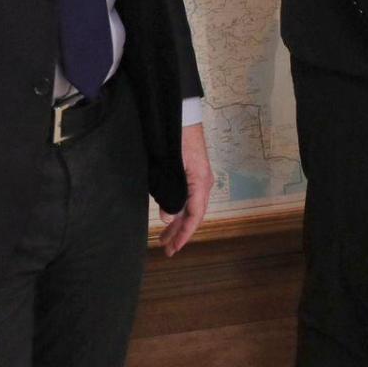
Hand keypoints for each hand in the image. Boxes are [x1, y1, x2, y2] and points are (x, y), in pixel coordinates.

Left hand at [158, 122, 211, 255]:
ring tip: (164, 237)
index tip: (174, 248)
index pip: (195, 216)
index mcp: (201, 184)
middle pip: (192, 215)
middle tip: (166, 250)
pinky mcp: (192, 173)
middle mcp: (203, 184)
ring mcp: (198, 178)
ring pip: (189, 207)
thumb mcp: (173, 168)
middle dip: (180, 233)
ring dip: (177, 223)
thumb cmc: (179, 141)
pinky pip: (186, 198)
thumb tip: (169, 217)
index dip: (185, 234)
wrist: (182, 117)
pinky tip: (169, 216)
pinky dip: (178, 210)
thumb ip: (172, 194)